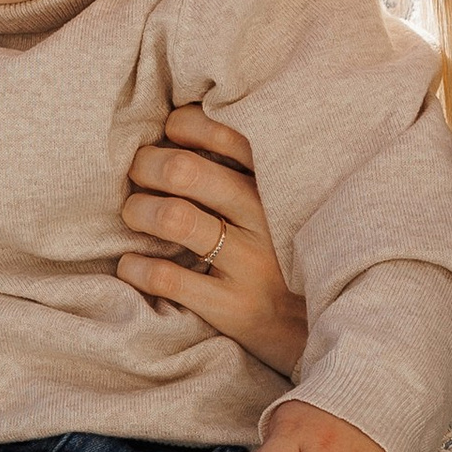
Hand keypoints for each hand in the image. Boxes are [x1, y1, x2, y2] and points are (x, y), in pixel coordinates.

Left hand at [119, 108, 307, 377]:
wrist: (321, 326)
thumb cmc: (284, 252)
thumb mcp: (280, 202)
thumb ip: (244, 168)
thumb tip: (178, 127)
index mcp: (275, 183)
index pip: (222, 133)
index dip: (181, 126)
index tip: (168, 137)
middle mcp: (263, 216)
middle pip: (183, 170)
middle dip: (145, 166)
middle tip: (137, 176)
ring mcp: (248, 263)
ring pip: (173, 217)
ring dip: (137, 211)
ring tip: (133, 216)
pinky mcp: (232, 306)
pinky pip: (166, 277)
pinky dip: (135, 267)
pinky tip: (131, 265)